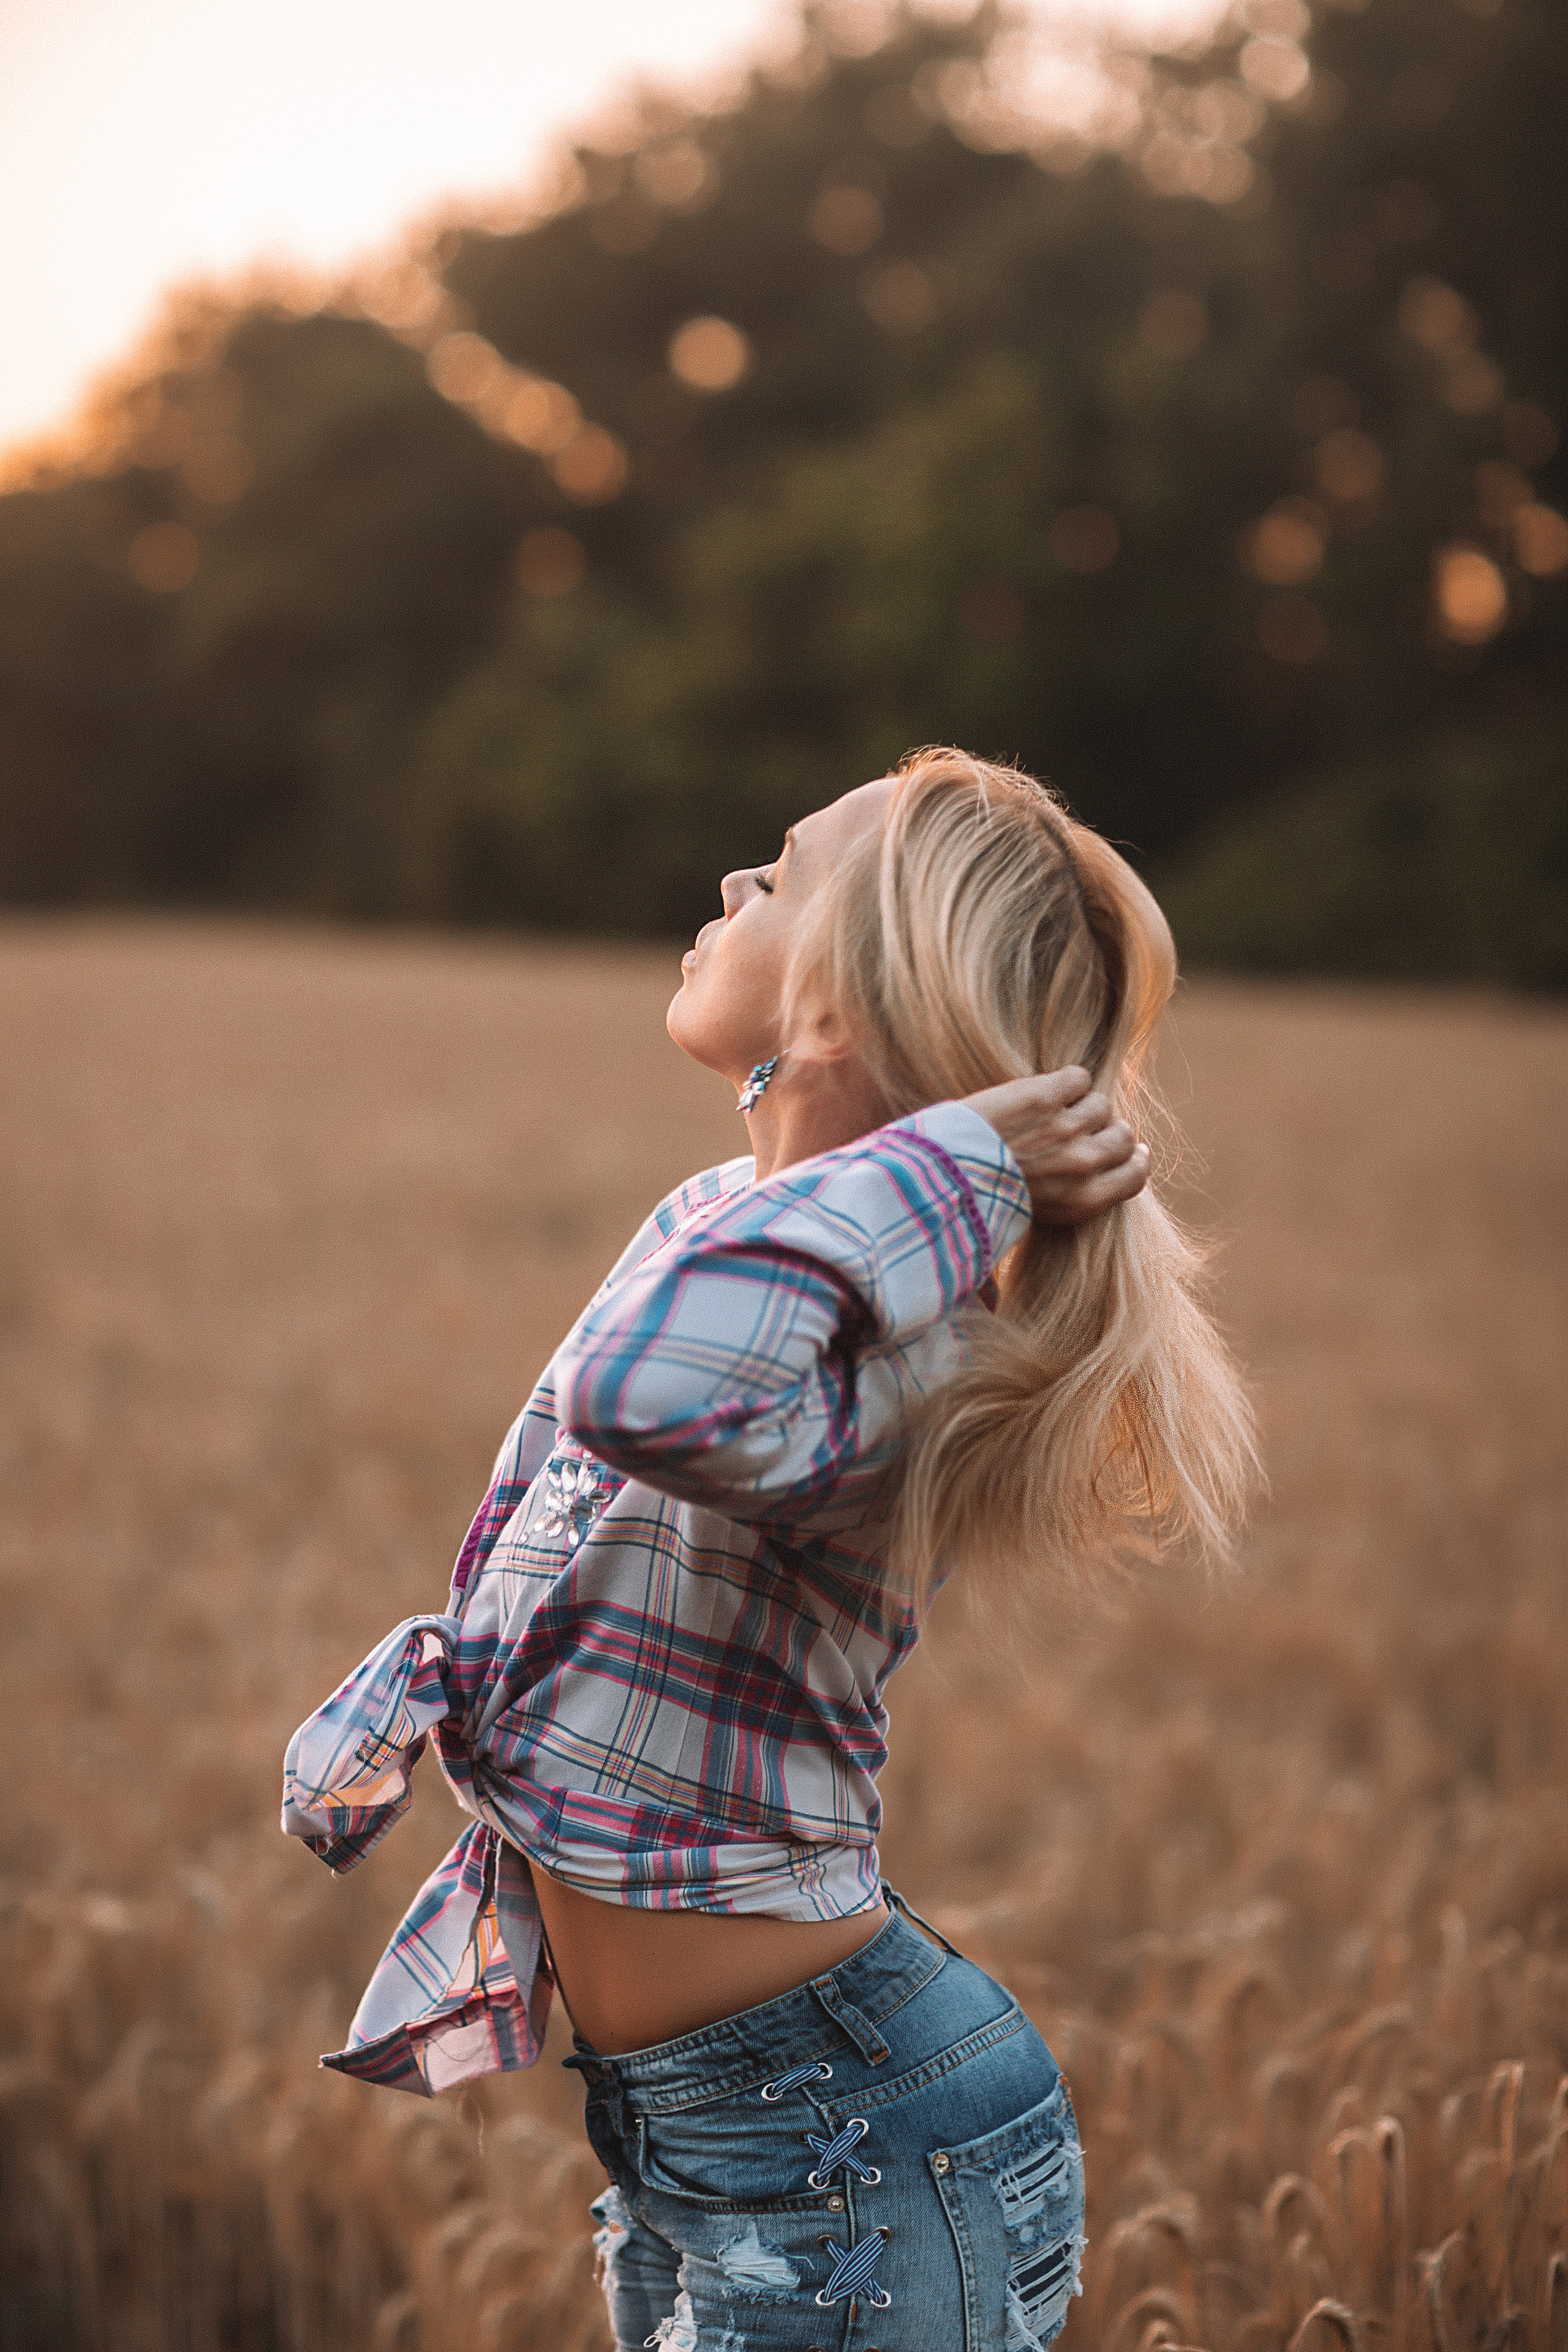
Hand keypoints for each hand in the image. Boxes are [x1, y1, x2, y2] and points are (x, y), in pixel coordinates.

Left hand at [964, 1067, 1149, 1224]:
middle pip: (1123, 1136)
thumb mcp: (1042, 1212)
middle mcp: (1082, 1165)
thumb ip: (1079, 1192)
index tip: (1133, 1151)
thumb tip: (1124, 1162)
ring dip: (1082, 1105)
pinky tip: (1046, 1091)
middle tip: (1083, 1128)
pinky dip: (1066, 1081)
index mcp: (1083, 1202)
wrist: (942, 1176)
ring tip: (1052, 1112)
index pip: (1136, 1176)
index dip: (1136, 1159)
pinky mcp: (1043, 1096)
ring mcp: (1065, 1128)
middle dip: (1108, 1130)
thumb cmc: (986, 1196)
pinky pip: (1078, 1078)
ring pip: (1101, 1104)